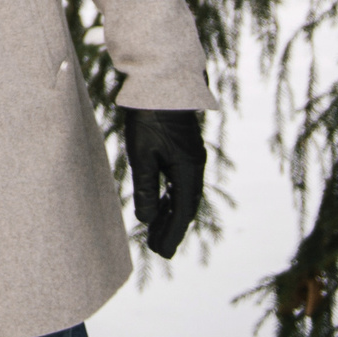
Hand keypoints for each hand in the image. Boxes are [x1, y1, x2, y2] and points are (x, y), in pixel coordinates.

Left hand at [120, 106, 205, 258]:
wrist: (161, 83)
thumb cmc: (149, 116)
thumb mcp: (142, 153)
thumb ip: (145, 187)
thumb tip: (146, 218)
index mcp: (188, 170)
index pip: (182, 212)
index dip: (171, 234)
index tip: (162, 253)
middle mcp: (195, 166)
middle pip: (185, 207)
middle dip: (172, 229)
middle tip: (159, 250)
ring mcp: (191, 158)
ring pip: (183, 195)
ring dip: (170, 215)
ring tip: (157, 233)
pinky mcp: (183, 151)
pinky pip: (179, 183)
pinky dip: (170, 198)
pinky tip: (159, 206)